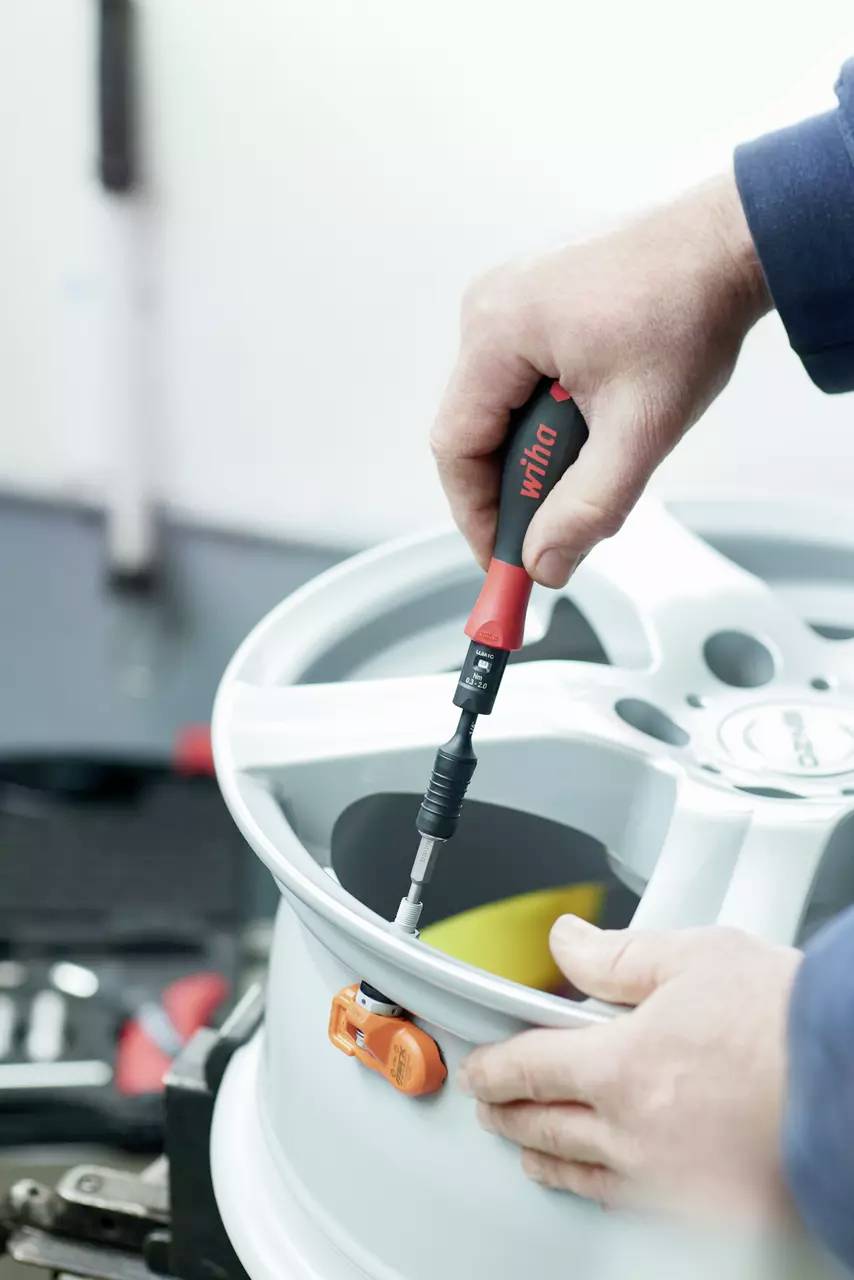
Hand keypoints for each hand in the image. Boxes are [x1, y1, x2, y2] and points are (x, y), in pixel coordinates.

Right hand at [432, 172, 769, 586]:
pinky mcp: (535, 299)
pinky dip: (548, 416)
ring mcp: (510, 298)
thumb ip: (587, 509)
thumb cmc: (691, 313)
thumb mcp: (640, 430)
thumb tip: (543, 564)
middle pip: (474, 429)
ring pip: (499, 406)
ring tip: (593, 464)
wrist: (732, 243)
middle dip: (514, 487)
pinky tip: (593, 425)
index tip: (505, 559)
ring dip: (537, 451)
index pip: (455, 447)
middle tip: (554, 530)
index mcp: (496, 331)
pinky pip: (519, 377)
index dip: (475, 514)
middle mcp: (489, 306)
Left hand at [458, 916, 799, 1219]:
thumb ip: (618, 956)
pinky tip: (599, 1183)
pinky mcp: (704, 1207)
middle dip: (507, 1112)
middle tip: (489, 1105)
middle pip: (545, 1125)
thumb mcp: (695, 957)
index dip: (495, 1066)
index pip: (531, 1067)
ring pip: (583, 1174)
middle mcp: (635, 1132)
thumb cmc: (789, 1023)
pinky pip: (631, 1204)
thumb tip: (567, 942)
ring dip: (545, 1157)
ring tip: (529, 1150)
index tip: (481, 1068)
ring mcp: (669, 1179)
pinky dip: (600, 1190)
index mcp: (623, 1066)